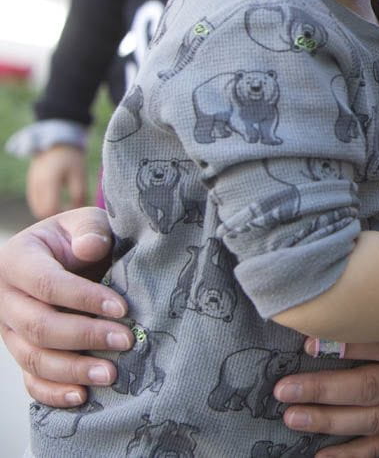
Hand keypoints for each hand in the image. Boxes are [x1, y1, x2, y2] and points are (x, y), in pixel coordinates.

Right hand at [0, 207, 132, 406]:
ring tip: (112, 374)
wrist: (71, 255)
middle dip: (84, 336)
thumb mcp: (87, 223)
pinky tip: (83, 396)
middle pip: (39, 326)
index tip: (122, 307)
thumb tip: (91, 248)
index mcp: (18, 260)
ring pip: (33, 358)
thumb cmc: (82, 237)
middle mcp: (6, 299)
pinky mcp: (22, 352)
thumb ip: (90, 231)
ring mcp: (10, 330)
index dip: (83, 298)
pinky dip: (53, 392)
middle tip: (126, 341)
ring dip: (73, 370)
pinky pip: (30, 379)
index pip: (46, 284)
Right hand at [26, 144, 87, 217]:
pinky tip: (57, 201)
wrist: (58, 144)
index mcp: (49, 182)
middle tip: (69, 211)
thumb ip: (79, 195)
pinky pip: (35, 202)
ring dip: (49, 211)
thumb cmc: (72, 159)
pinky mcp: (31, 184)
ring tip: (64, 206)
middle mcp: (37, 185)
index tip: (73, 214)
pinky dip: (44, 205)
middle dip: (55, 215)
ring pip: (37, 208)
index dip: (61, 215)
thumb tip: (78, 212)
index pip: (50, 209)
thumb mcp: (80, 176)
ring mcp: (31, 185)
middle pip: (41, 211)